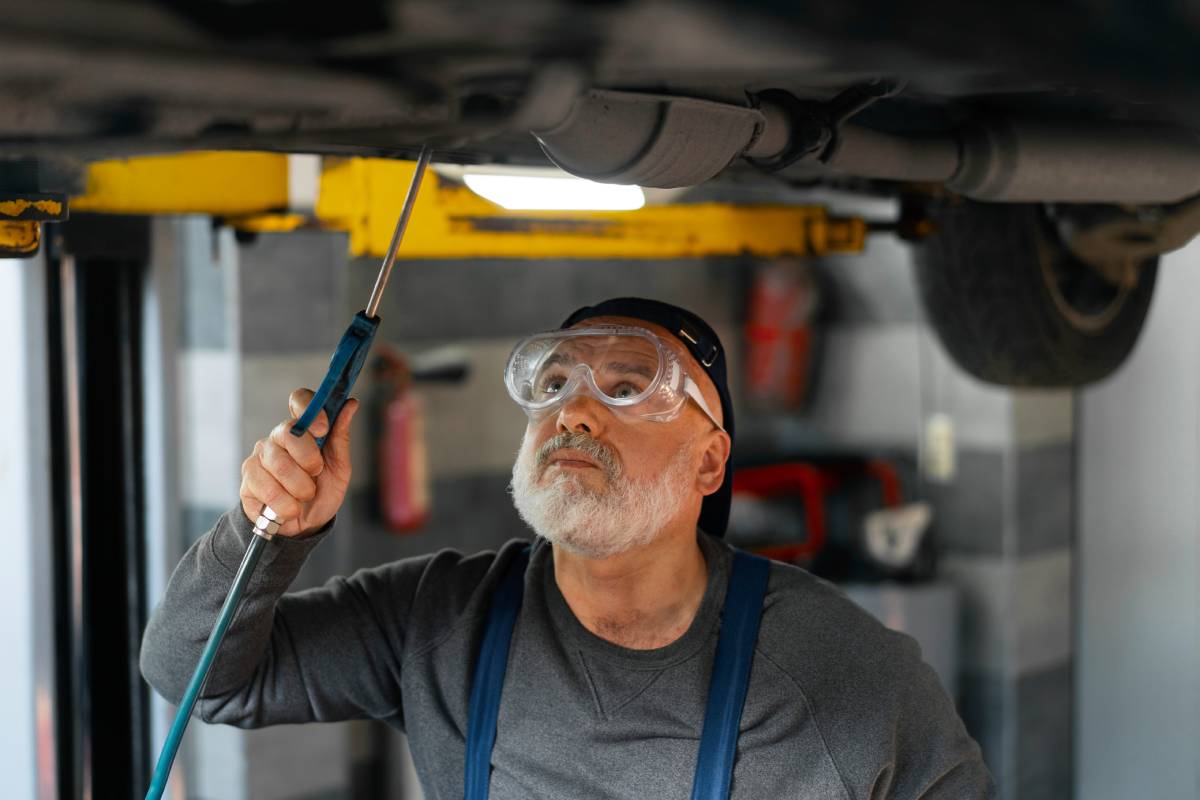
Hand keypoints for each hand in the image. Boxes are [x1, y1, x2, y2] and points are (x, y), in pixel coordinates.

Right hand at [239, 389, 359, 536]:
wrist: (304, 525)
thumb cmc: (322, 491)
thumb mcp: (339, 467)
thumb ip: (340, 437)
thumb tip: (351, 404)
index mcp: (302, 429)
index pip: (298, 399)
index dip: (310, 409)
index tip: (323, 428)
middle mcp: (277, 438)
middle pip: (288, 432)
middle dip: (309, 458)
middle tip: (316, 474)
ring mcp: (259, 457)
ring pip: (279, 464)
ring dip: (300, 487)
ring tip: (305, 496)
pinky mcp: (248, 479)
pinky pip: (266, 487)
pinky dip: (285, 503)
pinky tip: (290, 508)